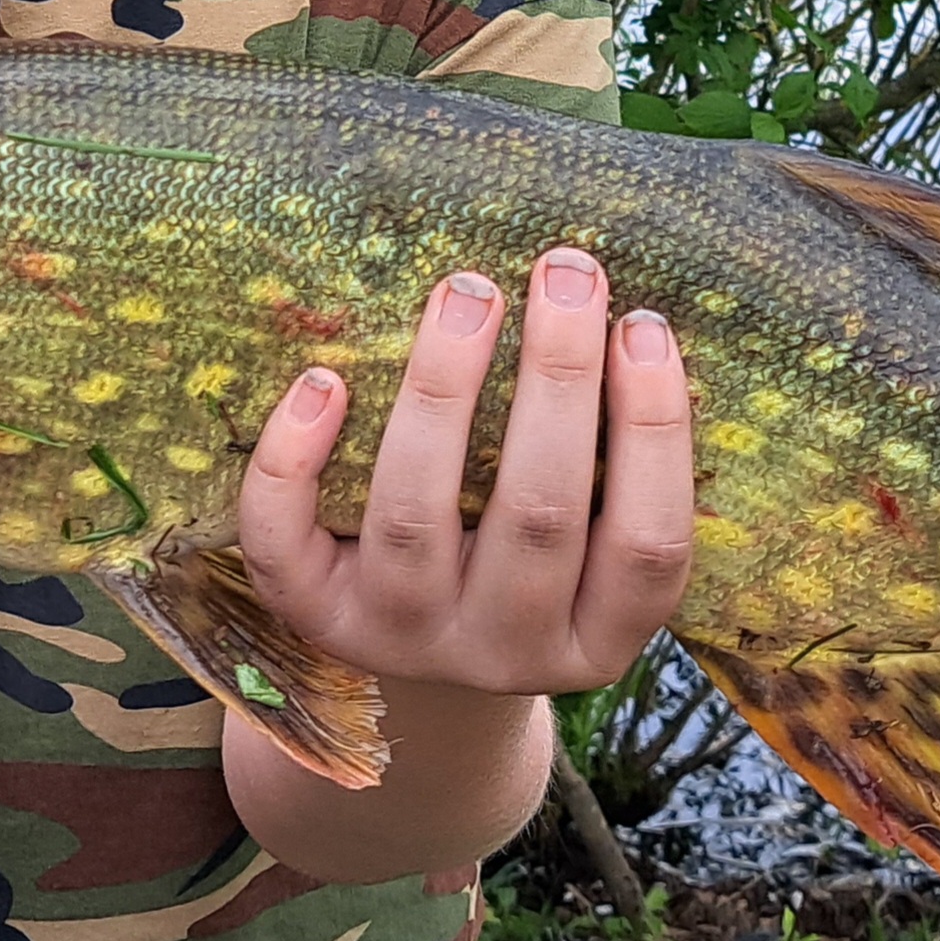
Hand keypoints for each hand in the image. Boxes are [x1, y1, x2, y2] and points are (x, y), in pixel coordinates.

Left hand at [235, 247, 695, 697]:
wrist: (421, 669)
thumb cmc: (524, 571)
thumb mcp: (587, 550)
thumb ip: (606, 470)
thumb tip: (622, 320)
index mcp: (595, 637)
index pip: (647, 545)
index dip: (653, 434)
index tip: (644, 325)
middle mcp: (503, 650)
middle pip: (536, 516)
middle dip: (556, 379)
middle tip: (563, 271)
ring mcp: (404, 638)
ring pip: (414, 517)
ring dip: (441, 391)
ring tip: (466, 294)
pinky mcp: (317, 619)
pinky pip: (286, 546)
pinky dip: (295, 460)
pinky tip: (324, 380)